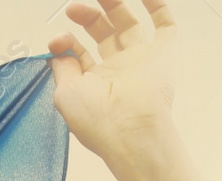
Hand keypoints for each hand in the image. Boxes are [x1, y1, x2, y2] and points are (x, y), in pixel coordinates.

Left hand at [48, 0, 178, 161]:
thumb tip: (56, 50)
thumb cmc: (96, 119)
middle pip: (103, 33)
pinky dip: (157, 6)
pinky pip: (165, 25)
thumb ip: (61, 68)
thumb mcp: (65, 92)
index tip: (58, 40)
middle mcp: (117, 70)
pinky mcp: (163, 54)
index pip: (79, 53)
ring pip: (129, 25)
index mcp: (93, 83)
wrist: (130, 129)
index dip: (66, 42)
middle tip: (73, 7)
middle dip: (88, 17)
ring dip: (114, 6)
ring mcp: (140, 61)